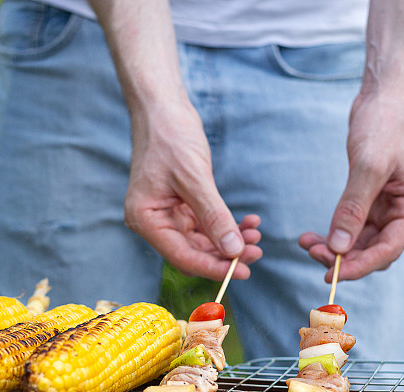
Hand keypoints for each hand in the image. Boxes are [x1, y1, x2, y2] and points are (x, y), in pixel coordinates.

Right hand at [124, 98, 261, 280]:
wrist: (163, 108)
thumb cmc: (171, 137)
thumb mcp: (195, 177)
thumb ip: (214, 216)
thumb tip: (234, 251)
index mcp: (146, 219)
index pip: (182, 256)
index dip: (214, 266)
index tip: (244, 270)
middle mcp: (153, 222)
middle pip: (192, 253)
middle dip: (225, 254)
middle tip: (257, 252)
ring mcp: (166, 215)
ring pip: (201, 242)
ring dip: (229, 241)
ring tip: (256, 235)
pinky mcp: (179, 206)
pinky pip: (204, 226)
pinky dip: (225, 226)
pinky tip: (247, 223)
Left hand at [299, 90, 403, 281]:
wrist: (386, 94)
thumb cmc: (385, 123)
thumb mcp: (369, 165)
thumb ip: (353, 208)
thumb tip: (337, 248)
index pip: (389, 248)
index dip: (360, 265)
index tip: (331, 274)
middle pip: (375, 250)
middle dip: (344, 257)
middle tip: (311, 253)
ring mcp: (389, 205)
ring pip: (361, 241)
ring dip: (334, 247)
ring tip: (305, 243)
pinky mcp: (372, 198)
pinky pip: (353, 226)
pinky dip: (334, 232)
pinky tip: (312, 235)